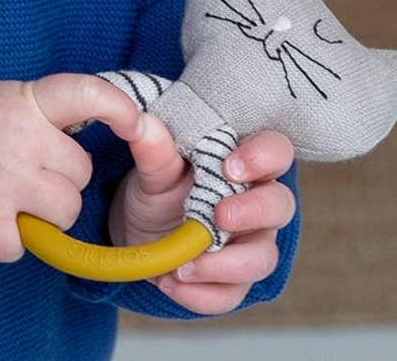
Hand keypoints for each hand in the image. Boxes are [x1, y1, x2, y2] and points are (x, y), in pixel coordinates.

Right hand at [0, 74, 144, 262]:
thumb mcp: (5, 99)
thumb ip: (45, 114)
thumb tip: (96, 127)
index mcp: (28, 101)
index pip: (86, 93)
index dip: (118, 108)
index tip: (135, 122)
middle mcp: (22, 137)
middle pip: (80, 173)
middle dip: (61, 180)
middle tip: (23, 173)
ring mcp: (5, 179)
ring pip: (65, 212)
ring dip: (44, 215)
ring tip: (8, 197)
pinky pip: (23, 246)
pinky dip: (5, 241)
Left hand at [108, 116, 295, 314]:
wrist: (140, 232)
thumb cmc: (161, 190)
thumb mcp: (154, 169)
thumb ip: (155, 151)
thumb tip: (143, 125)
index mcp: (245, 165)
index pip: (276, 151)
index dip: (263, 157)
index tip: (230, 167)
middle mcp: (257, 204)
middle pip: (281, 206)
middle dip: (254, 212)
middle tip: (220, 216)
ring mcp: (250, 245)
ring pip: (263, 258)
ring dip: (226, 264)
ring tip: (184, 264)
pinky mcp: (233, 283)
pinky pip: (231, 295)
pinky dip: (201, 293)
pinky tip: (170, 282)